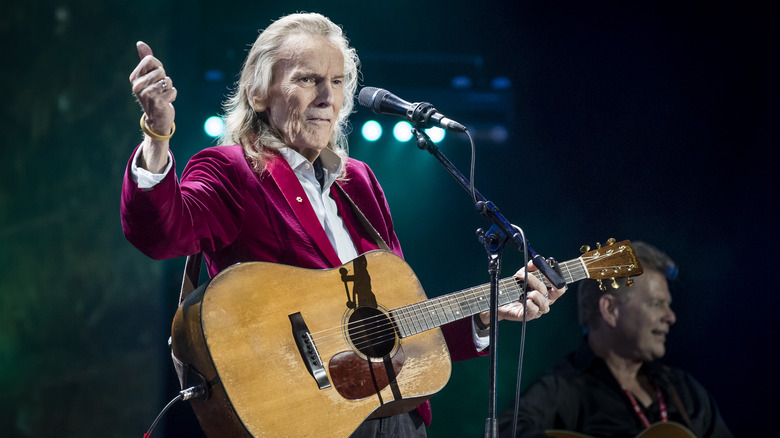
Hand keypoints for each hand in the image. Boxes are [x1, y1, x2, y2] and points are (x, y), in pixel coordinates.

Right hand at [129, 41, 176, 170]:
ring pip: (167, 80)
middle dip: (164, 79)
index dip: (158, 67)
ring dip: (169, 88)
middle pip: (160, 70)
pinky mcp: (158, 102)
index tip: (156, 78)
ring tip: (163, 96)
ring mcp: (147, 94)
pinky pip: (172, 90)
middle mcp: (137, 86)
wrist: (157, 119)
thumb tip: (140, 43)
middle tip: (159, 90)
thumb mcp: (149, 76)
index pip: (151, 60)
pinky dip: (173, 95)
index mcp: (134, 78)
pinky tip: (166, 102)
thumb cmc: (154, 94)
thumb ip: (146, 59)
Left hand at [477, 261, 566, 324]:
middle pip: (551, 294)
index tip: (547, 273)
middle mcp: (544, 302)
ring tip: (523, 290)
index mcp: (546, 293)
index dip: (557, 281)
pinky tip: (524, 299)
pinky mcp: (528, 316)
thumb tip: (537, 261)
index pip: (559, 289)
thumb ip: (530, 267)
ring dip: (532, 293)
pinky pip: (534, 310)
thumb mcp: (522, 274)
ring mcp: (537, 310)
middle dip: (537, 282)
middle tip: (526, 276)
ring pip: (542, 302)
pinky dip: (530, 304)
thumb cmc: (514, 289)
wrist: (500, 300)